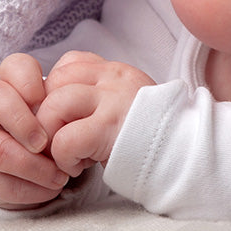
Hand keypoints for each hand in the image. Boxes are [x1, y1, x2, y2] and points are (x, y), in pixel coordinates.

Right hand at [0, 53, 71, 209]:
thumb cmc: (59, 125)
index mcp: (16, 82)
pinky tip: (52, 189)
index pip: (14, 66)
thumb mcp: (66, 107)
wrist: (39, 163)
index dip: (29, 82)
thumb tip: (90, 98)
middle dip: (22, 122)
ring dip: (31, 166)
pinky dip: (29, 189)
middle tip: (46, 143)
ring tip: (60, 176)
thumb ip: (73, 96)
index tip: (47, 100)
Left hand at [36, 51, 155, 176]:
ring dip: (51, 137)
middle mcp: (114, 78)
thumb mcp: (126, 102)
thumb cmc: (151, 136)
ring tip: (68, 156)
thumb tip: (56, 104)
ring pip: (53, 106)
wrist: (184, 153)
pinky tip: (78, 167)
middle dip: (45, 115)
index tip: (64, 120)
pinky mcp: (110, 128)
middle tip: (58, 141)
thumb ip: (100, 95)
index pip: (68, 64)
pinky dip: (63, 158)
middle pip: (54, 82)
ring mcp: (113, 101)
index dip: (55, 93)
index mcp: (116, 71)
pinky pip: (65, 139)